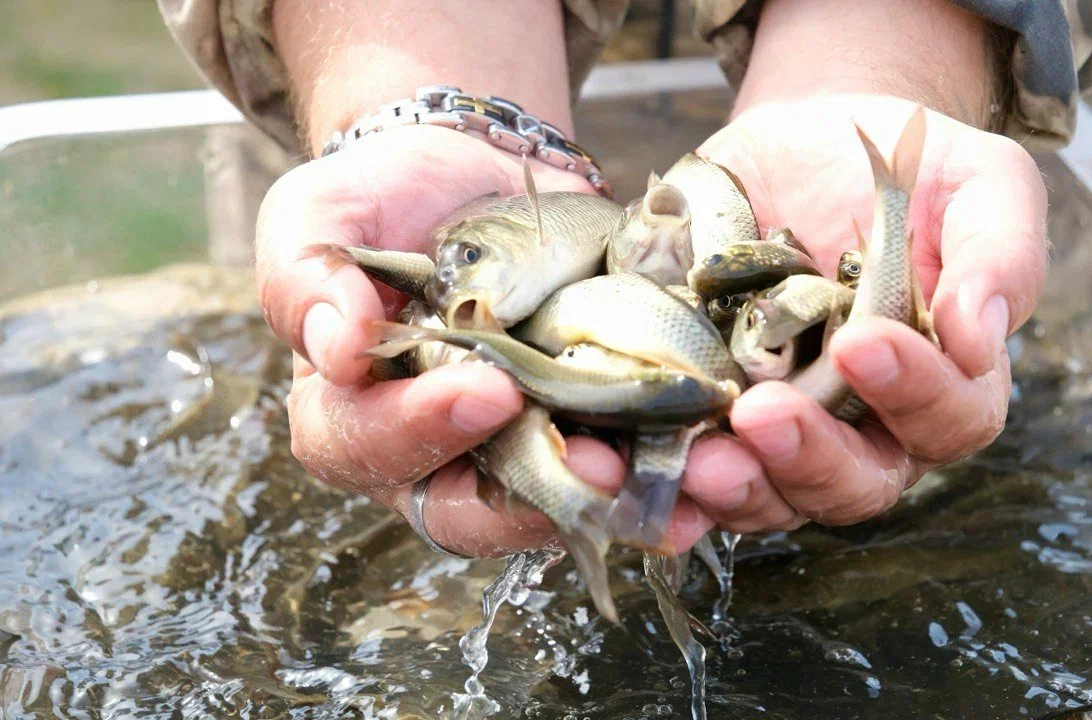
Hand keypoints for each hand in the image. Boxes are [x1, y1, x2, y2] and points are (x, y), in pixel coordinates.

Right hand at [258, 127, 658, 557]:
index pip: (365, 446)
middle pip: (467, 509)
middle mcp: (431, 454)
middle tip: (598, 465)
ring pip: (553, 503)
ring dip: (614, 504)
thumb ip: (307, 279)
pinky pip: (619, 466)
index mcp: (350, 415)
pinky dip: (660, 472)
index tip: (482, 388)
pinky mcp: (582, 424)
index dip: (419, 430)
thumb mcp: (317, 216)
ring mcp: (513, 447)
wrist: (471, 171)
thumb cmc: (380, 198)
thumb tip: (336, 347)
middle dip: (535, 494)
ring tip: (667, 485)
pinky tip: (707, 465)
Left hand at [679, 94, 1047, 531]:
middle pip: (855, 483)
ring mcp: (783, 430)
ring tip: (695, 462)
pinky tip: (622, 466)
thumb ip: (1000, 253)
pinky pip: (687, 470)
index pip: (948, 421)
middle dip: (810, 459)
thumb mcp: (979, 183)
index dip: (914, 394)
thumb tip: (983, 335)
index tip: (862, 341)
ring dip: (734, 488)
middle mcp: (865, 427)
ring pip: (771, 497)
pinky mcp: (709, 414)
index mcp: (942, 382)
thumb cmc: (907, 171)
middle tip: (762, 417)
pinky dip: (659, 482)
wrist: (810, 144)